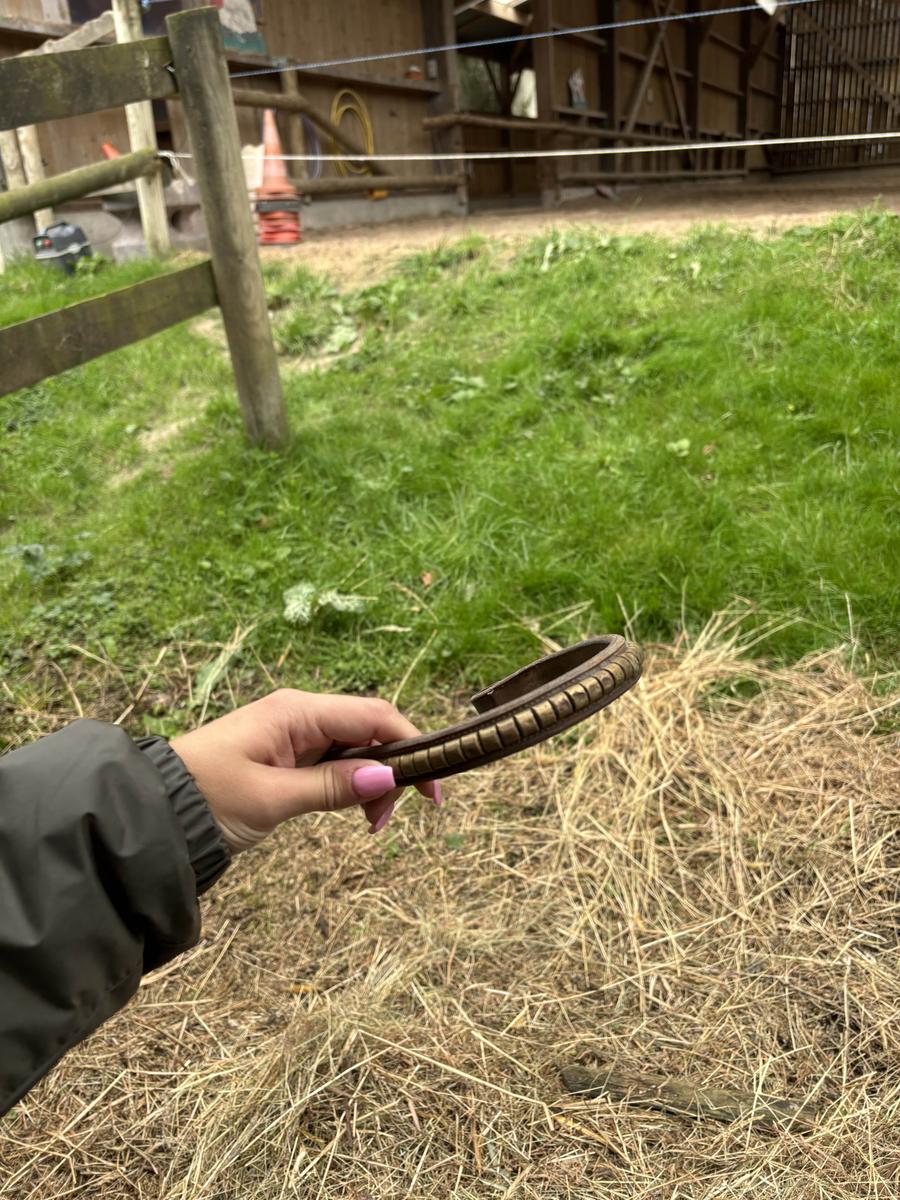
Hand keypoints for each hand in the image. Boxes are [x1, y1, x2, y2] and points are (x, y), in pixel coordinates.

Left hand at [169, 689, 441, 851]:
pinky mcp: (287, 755)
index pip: (374, 716)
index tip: (432, 789)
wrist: (154, 812)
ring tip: (370, 824)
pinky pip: (335, 762)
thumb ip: (332, 787)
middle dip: (393, 770)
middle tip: (390, 819)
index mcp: (298, 711)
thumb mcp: (272, 798)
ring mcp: (295, 734)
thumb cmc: (206, 799)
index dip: (411, 747)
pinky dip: (351, 785)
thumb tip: (388, 777)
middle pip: (370, 731)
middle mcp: (301, 714)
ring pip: (357, 749)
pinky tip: (355, 811)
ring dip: (373, 782)